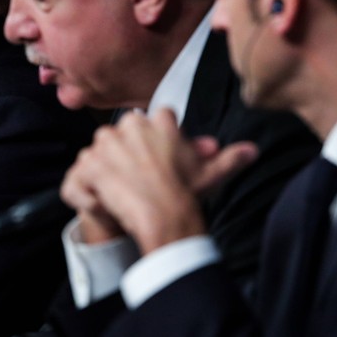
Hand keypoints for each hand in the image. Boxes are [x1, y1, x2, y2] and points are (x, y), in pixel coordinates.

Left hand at [61, 109, 257, 254]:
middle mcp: (130, 125)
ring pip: (101, 151)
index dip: (155, 141)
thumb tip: (253, 150)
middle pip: (123, 133)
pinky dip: (89, 189)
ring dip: (107, 168)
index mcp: (158, 121)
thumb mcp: (210, 173)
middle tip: (136, 178)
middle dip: (126, 152)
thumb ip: (230, 158)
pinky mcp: (91, 162)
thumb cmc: (188, 193)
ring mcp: (107, 142)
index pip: (154, 120)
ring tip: (121, 192)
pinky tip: (103, 202)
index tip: (158, 159)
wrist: (164, 216)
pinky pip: (84, 174)